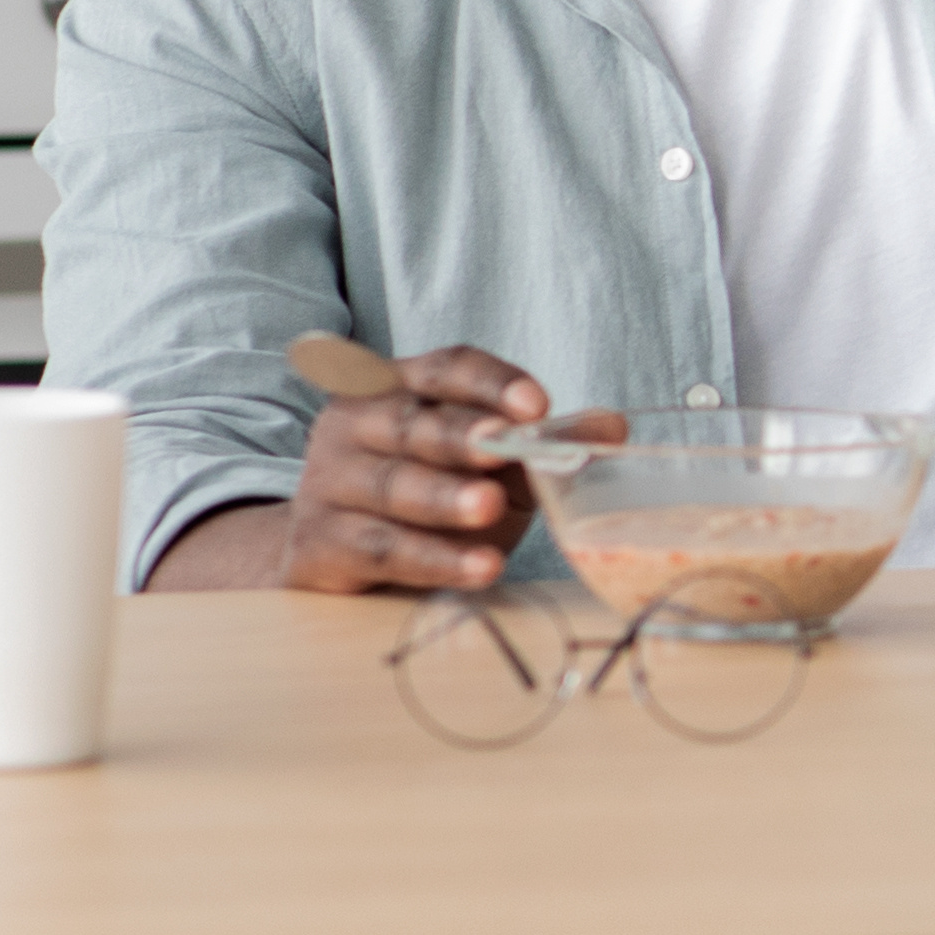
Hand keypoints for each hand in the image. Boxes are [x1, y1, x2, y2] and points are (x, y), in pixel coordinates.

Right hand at [187, 346, 607, 593]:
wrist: (336, 554)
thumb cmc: (428, 498)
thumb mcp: (493, 468)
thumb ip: (542, 444)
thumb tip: (613, 426)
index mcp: (398, 387)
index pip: (446, 368)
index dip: (490, 383)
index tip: (537, 404)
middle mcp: (356, 425)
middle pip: (412, 424)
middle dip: (460, 436)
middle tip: (501, 447)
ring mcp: (331, 482)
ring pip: (391, 487)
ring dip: (443, 499)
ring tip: (490, 509)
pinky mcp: (321, 542)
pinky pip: (381, 548)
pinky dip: (433, 559)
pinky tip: (479, 567)